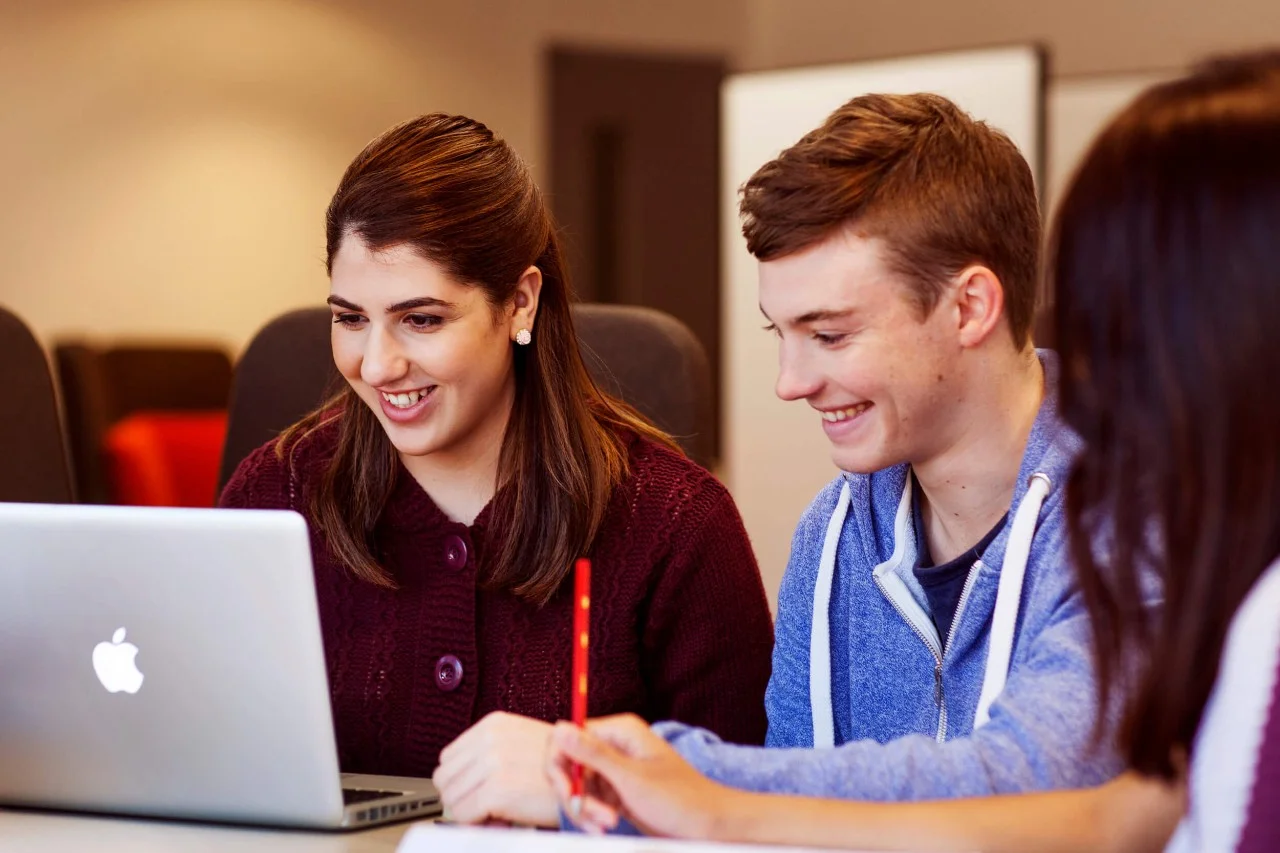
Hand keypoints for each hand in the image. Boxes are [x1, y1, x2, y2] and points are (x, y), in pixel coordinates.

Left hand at [433, 711, 557, 826]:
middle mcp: (490, 739)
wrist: (588, 781)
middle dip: (462, 796)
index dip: (463, 780)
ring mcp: (492, 763)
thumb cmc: (560, 767)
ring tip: (497, 811)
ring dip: (471, 811)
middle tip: (486, 805)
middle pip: (445, 777)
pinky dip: (478, 823)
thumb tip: (460, 777)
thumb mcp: (521, 742)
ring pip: (451, 798)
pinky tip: (502, 819)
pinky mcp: (496, 790)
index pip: (449, 757)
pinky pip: (464, 815)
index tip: (480, 790)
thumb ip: (490, 752)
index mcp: (493, 724)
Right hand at [544, 713, 737, 839]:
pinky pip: (590, 801)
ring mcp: (615, 770)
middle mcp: (614, 746)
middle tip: (591, 815)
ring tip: (607, 824)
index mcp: (619, 731)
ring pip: (577, 787)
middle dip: (575, 794)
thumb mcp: (630, 778)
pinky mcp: (617, 792)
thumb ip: (592, 754)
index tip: (564, 789)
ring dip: (585, 809)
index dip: (559, 765)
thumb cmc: (680, 799)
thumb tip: (559, 729)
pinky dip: (592, 816)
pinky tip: (605, 826)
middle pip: (568, 765)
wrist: (710, 825)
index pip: (567, 738)